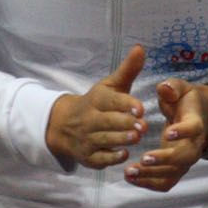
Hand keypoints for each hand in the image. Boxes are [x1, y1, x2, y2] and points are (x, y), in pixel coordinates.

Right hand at [45, 45, 146, 167]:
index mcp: (97, 99)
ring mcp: (87, 139)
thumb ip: (128, 70)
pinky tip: (124, 155)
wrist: (63, 124)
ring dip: (120, 139)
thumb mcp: (111, 86)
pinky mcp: (88, 157)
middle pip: (107, 121)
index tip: (140, 107)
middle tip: (143, 126)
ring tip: (136, 137)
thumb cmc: (98, 103)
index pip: (110, 100)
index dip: (125, 104)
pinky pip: (98, 159)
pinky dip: (110, 158)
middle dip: (124, 123)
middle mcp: (90, 119)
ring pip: (104, 139)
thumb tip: (140, 48)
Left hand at [124, 80, 207, 192]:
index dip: (183, 132)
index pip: (193, 129)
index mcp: (195, 123)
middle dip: (165, 160)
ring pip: (172, 174)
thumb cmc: (184, 101)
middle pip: (184, 157)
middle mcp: (193, 145)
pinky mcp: (176, 170)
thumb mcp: (180, 89)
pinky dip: (148, 183)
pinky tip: (130, 177)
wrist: (196, 117)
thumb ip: (172, 88)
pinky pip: (165, 182)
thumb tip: (163, 88)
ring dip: (151, 175)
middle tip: (144, 158)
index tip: (167, 133)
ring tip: (129, 171)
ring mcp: (185, 160)